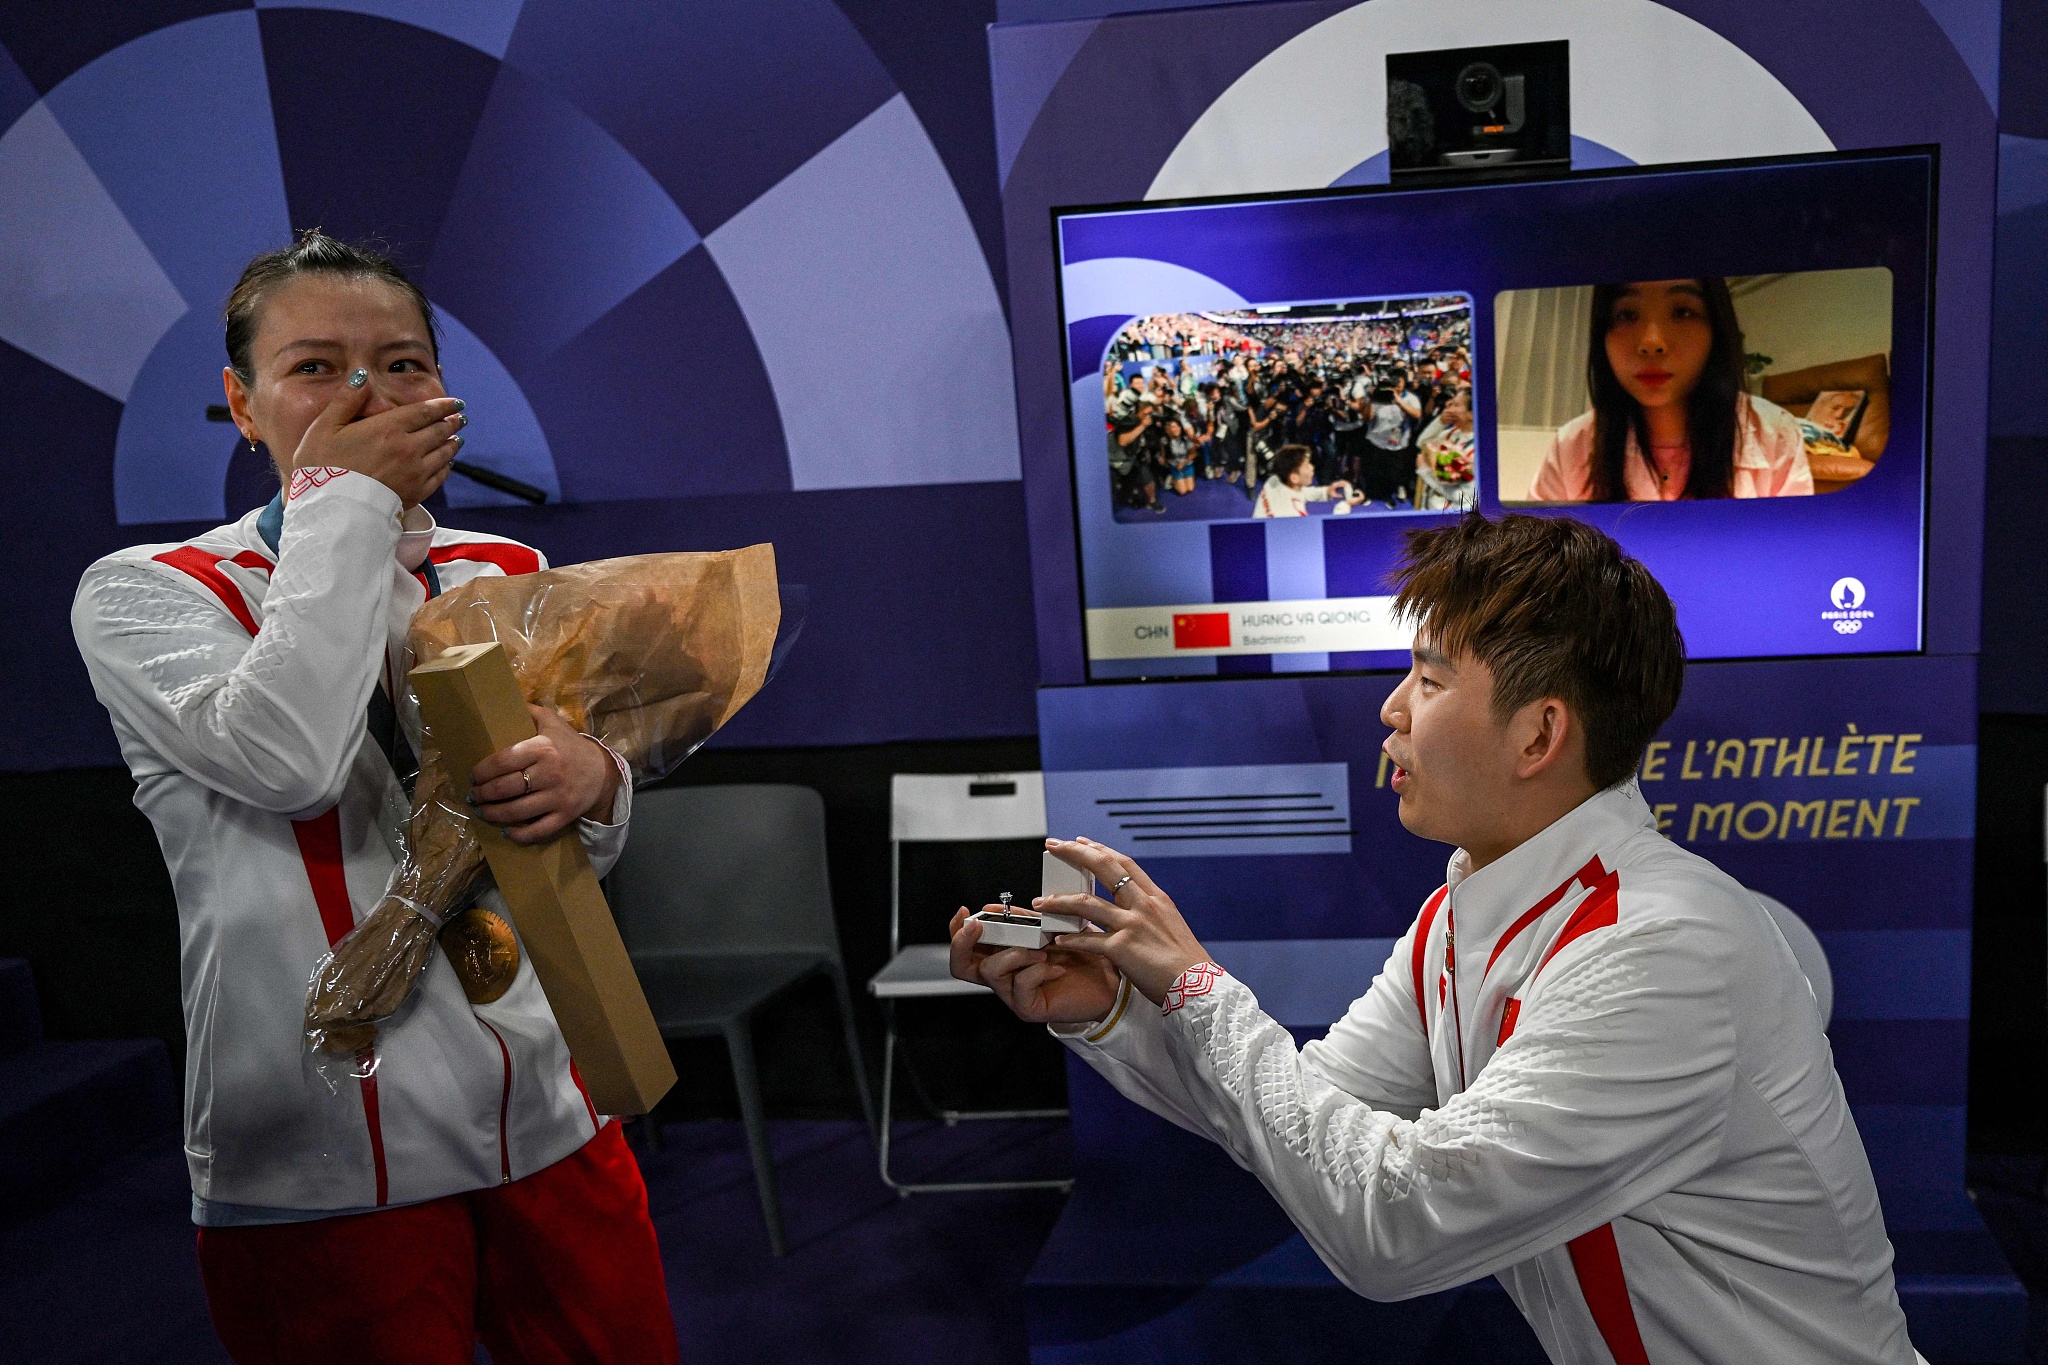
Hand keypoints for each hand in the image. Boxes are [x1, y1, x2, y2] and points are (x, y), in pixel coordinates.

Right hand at [288, 382, 465, 507]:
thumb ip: (346, 400)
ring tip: (457, 438)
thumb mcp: (324, 427)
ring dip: (453, 443)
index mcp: (388, 428)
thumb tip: (362, 375)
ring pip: (444, 453)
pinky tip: (447, 463)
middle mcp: (408, 448)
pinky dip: (447, 466)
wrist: (332, 510)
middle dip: (451, 422)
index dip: (443, 405)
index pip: (425, 412)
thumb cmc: (322, 468)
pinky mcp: (417, 493)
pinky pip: (440, 476)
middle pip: (439, 431)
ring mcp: (415, 472)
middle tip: (460, 418)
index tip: (456, 402)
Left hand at [467, 705, 619, 844]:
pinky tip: (506, 831)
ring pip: (516, 811)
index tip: (472, 776)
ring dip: (492, 814)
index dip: (481, 771)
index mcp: (544, 748)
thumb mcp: (552, 722)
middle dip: (482, 794)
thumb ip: (528, 711)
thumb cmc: (569, 746)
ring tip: (481, 811)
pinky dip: (518, 835)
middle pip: (505, 788)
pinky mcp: (565, 815)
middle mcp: (550, 773)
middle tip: (473, 795)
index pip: (503, 761)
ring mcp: (558, 797)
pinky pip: (537, 831)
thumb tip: (499, 699)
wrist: (602, 772)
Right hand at [948, 907, 1121, 1024]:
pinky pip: (1020, 985)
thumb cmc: (1080, 953)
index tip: (966, 911)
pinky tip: (1058, 967)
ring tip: (1040, 949)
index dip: (957, 930)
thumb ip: (1021, 921)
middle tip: (979, 927)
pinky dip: (1038, 970)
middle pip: (961, 966)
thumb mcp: (1047, 928)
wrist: (1109, 979)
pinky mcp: (1029, 1008)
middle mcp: (1003, 976)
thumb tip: (992, 909)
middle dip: (963, 943)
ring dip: (1014, 953)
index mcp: (1002, 955)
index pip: (966, 948)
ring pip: (990, 972)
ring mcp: (1013, 994)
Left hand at [1036, 838, 1211, 1005]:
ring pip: (1086, 902)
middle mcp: (1143, 905)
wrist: (1198, 986)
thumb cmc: (1186, 963)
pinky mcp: (1122, 948)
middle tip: (1054, 846)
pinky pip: (1087, 939)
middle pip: (1104, 868)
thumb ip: (1150, 915)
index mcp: (1156, 899)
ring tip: (1042, 902)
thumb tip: (1133, 913)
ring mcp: (1132, 925)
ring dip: (1059, 900)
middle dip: (1075, 853)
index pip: (1124, 863)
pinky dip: (1070, 938)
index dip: (1100, 849)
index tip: (1081, 841)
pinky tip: (1057, 939)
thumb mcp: (1171, 927)